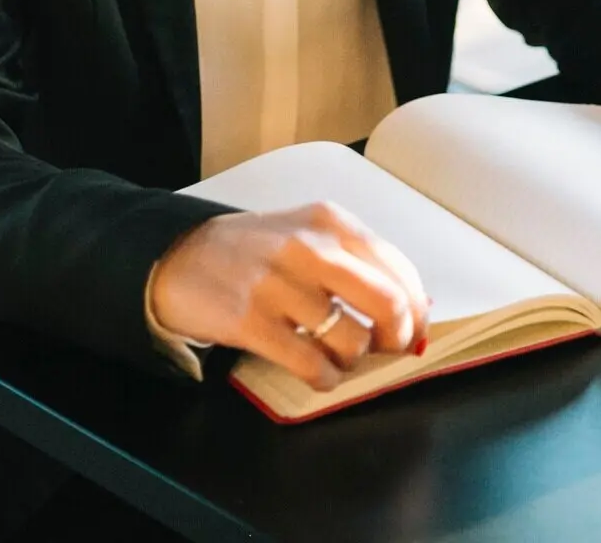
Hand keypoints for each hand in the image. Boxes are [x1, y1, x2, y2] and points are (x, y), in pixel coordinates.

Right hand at [149, 202, 428, 390]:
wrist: (184, 255)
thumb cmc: (260, 249)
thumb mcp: (311, 235)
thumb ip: (359, 262)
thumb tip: (417, 306)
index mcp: (332, 221)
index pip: (398, 268)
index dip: (417, 309)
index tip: (415, 331)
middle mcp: (311, 247)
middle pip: (387, 301)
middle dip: (398, 335)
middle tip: (388, 348)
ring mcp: (279, 284)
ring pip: (351, 339)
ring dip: (354, 358)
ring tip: (339, 355)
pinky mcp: (251, 322)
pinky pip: (310, 364)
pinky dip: (325, 378)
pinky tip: (319, 373)